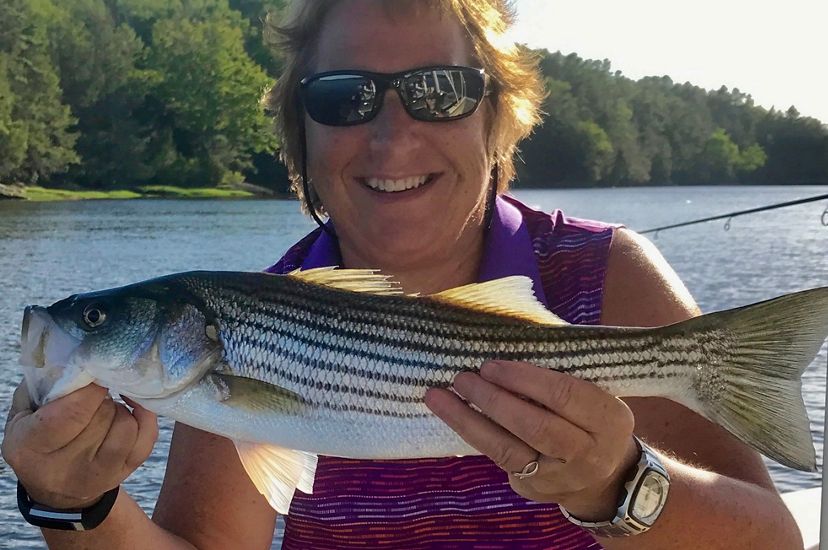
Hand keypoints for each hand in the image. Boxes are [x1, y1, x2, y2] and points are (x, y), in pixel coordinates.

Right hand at [2, 381, 157, 508]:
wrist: (53, 488)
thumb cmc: (37, 440)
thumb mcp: (25, 414)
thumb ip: (44, 387)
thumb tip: (78, 361)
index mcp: (32, 447)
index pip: (73, 413)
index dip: (89, 389)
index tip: (92, 374)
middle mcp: (66, 467)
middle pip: (102, 415)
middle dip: (101, 397)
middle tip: (93, 395)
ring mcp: (99, 474)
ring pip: (126, 425)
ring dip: (119, 409)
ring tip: (105, 407)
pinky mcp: (124, 472)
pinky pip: (146, 437)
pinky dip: (144, 416)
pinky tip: (130, 407)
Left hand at [425, 360, 639, 519]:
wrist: (605, 477)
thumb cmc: (589, 416)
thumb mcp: (594, 391)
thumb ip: (562, 370)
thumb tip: (510, 335)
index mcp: (609, 418)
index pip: (565, 395)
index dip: (525, 378)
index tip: (492, 365)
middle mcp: (589, 453)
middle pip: (536, 427)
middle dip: (494, 400)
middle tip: (463, 378)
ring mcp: (560, 477)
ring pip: (509, 450)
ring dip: (469, 421)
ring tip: (439, 397)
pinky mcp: (534, 490)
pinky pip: (499, 461)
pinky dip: (472, 436)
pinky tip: (450, 416)